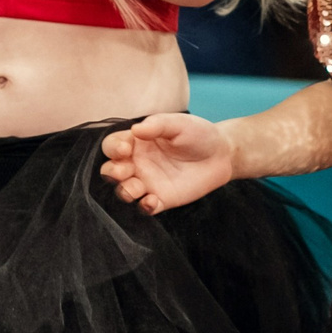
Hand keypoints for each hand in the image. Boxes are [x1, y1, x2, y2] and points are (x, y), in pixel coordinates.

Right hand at [98, 113, 235, 213]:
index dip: (113, 148)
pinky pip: (145, 208)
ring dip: (124, 191)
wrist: (221, 155)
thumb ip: (157, 125)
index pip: (112, 146)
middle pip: (110, 171)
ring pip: (124, 191)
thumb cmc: (197, 134)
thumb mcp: (179, 124)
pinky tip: (153, 201)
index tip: (125, 149)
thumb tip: (135, 129)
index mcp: (137, 142)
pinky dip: (144, 207)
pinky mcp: (161, 200)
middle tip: (125, 170)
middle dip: (112, 173)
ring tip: (138, 188)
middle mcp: (137, 163)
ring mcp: (148, 183)